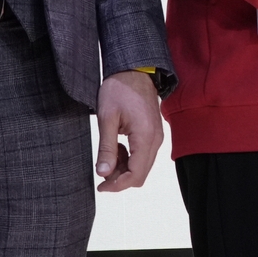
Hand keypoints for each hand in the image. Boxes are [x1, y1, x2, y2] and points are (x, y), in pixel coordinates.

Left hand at [95, 70, 163, 192]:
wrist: (134, 70)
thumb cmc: (120, 89)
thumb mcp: (107, 118)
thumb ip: (107, 148)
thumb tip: (104, 173)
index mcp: (145, 137)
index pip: (136, 174)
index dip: (117, 185)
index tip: (100, 186)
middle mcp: (156, 140)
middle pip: (141, 174)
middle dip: (120, 179)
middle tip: (101, 174)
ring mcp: (156, 137)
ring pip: (142, 166)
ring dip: (124, 169)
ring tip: (108, 156)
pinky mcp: (153, 134)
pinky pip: (143, 156)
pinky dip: (129, 159)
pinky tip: (117, 148)